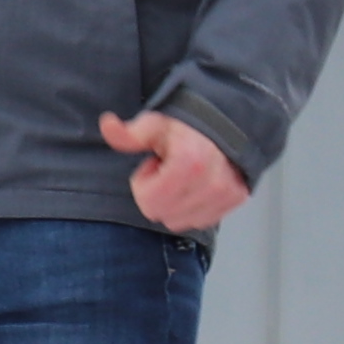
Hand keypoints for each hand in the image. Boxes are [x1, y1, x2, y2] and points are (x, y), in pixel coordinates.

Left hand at [102, 110, 248, 234]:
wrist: (227, 122)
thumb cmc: (187, 126)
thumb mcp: (154, 125)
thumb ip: (129, 133)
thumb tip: (108, 125)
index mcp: (190, 162)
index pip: (149, 202)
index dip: (144, 183)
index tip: (155, 164)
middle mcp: (212, 182)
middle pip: (162, 214)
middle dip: (157, 194)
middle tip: (168, 171)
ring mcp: (226, 192)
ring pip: (180, 221)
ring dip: (175, 203)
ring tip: (182, 177)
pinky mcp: (236, 198)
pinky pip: (201, 220)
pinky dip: (192, 208)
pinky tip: (195, 185)